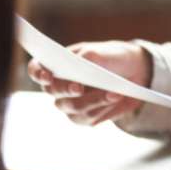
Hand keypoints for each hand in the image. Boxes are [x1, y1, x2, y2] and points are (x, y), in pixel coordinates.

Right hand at [28, 40, 153, 124]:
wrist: (134, 72)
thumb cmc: (111, 58)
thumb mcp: (102, 52)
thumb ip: (87, 58)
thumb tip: (78, 68)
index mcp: (57, 64)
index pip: (36, 70)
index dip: (38, 73)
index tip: (48, 76)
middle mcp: (59, 87)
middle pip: (54, 92)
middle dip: (67, 89)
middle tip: (79, 87)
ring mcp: (70, 104)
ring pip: (73, 107)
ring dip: (94, 100)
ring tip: (114, 92)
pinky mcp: (84, 117)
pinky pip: (89, 117)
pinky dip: (103, 107)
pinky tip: (115, 98)